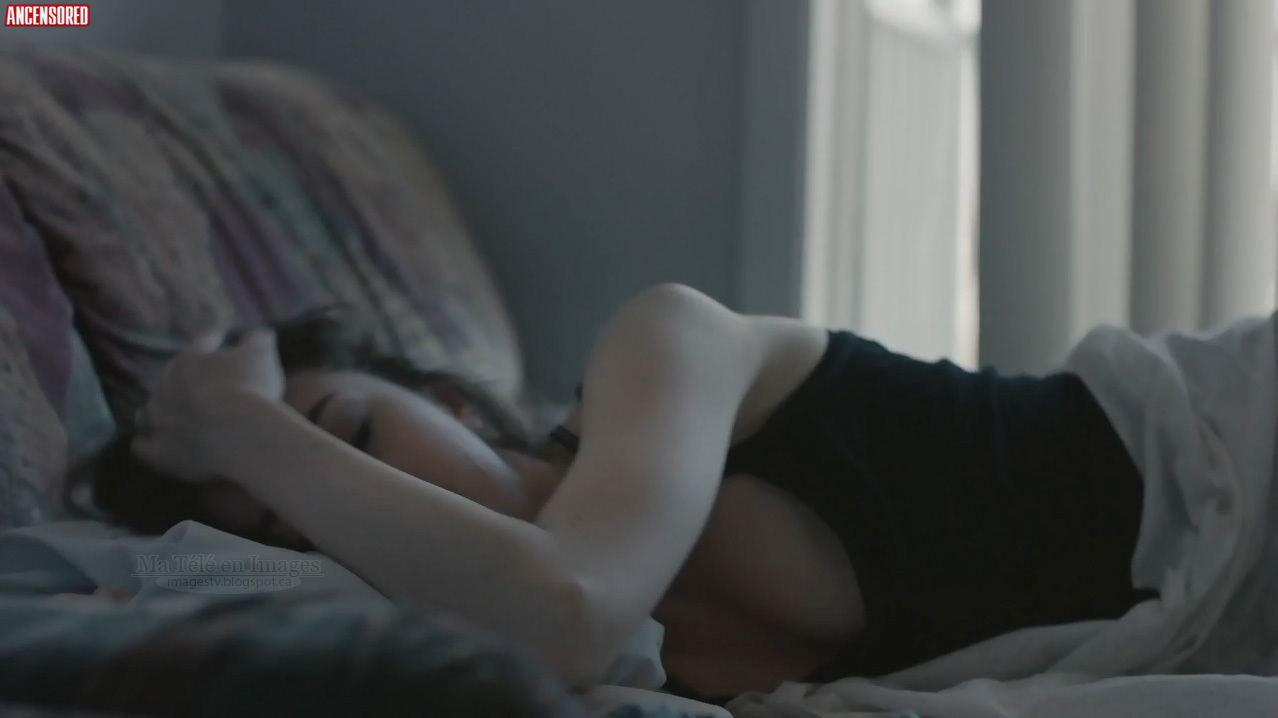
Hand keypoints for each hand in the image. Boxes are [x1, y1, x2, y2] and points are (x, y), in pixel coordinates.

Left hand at [131, 329, 285, 482]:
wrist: (238, 435)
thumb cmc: (251, 391)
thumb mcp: (261, 357)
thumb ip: (258, 341)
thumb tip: (263, 333)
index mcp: (191, 360)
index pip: (202, 344)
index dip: (213, 341)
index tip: (219, 338)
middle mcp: (166, 387)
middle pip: (171, 378)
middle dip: (182, 380)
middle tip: (196, 384)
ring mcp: (158, 420)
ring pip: (151, 411)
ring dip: (161, 412)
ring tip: (170, 416)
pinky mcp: (158, 451)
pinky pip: (143, 447)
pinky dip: (147, 445)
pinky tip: (150, 445)